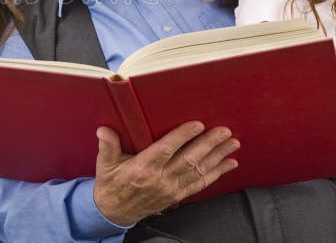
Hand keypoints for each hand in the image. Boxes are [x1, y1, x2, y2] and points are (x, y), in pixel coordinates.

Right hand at [93, 122, 239, 225]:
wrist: (115, 210)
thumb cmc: (111, 182)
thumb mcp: (105, 163)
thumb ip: (107, 146)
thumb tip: (103, 131)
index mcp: (142, 168)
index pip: (166, 149)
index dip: (182, 137)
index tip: (197, 124)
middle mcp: (160, 179)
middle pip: (189, 159)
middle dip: (209, 144)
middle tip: (224, 131)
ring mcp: (171, 188)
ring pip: (199, 171)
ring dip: (218, 157)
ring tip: (232, 144)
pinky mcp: (178, 195)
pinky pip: (201, 184)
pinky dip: (217, 173)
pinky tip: (229, 164)